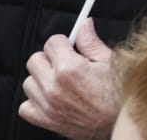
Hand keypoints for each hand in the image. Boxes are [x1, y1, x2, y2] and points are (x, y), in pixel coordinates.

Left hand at [19, 22, 118, 139]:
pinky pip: (25, 106)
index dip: (63, 42)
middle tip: (65, 62)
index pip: (52, 42)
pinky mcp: (45, 120)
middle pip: (35, 60)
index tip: (70, 46)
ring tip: (60, 82)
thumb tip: (84, 25)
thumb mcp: (110, 62)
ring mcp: (47, 105)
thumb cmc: (119, 94)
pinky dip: (35, 101)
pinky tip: (51, 97)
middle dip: (50, 58)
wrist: (120, 122)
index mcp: (70, 69)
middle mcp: (54, 87)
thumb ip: (91, 42)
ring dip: (42, 79)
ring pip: (29, 82)